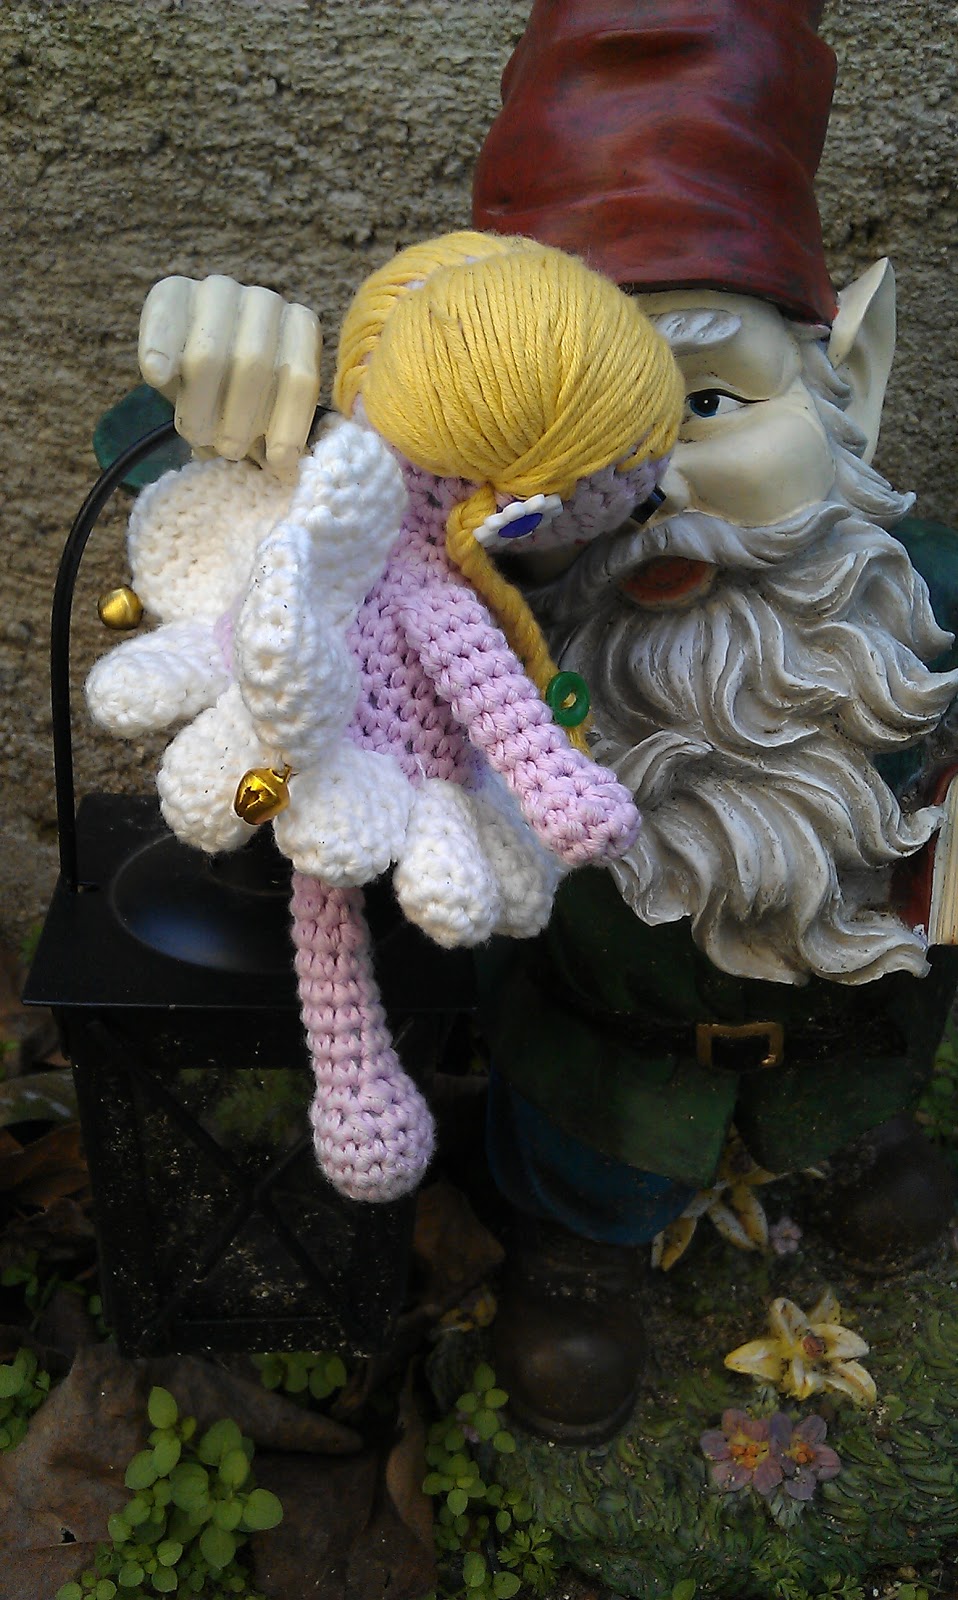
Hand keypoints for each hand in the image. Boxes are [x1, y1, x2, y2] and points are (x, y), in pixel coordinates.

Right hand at [138, 274, 321, 480]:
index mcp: (298, 328)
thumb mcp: (264, 413)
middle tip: (229, 450)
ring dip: (200, 407)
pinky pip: (164, 323)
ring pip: (209, 355)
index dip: (290, 424)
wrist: (192, 354)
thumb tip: (282, 470)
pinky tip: (158, 377)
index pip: (300, 378)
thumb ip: (274, 432)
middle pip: (252, 366)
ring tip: (197, 434)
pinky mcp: (173, 290)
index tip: (277, 460)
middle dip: (239, 419)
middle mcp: (265, 302)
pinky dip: (159, 352)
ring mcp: (219, 291)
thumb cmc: (236, 395)